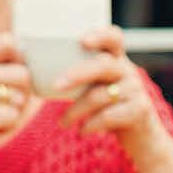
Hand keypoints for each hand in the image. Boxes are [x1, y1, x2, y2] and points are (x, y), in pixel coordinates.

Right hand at [0, 34, 31, 162]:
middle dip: (24, 94)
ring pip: (21, 98)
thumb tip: (37, 71)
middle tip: (8, 106)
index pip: (9, 41)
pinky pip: (14, 117)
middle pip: (24, 74)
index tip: (18, 77)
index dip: (23, 58)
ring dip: (14, 113)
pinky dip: (7, 127)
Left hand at [55, 26, 156, 152]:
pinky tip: (82, 131)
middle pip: (103, 66)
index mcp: (117, 60)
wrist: (143, 137)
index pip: (114, 37)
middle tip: (56, 86)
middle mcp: (129, 71)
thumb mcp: (99, 87)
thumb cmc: (110, 108)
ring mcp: (136, 91)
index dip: (100, 35)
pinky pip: (109, 116)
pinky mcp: (139, 111)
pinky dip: (91, 125)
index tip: (82, 41)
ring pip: (100, 95)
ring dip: (76, 110)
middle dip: (77, 74)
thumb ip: (78, 75)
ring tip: (63, 123)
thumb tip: (29, 64)